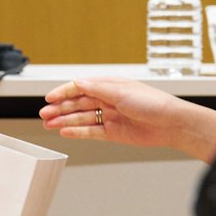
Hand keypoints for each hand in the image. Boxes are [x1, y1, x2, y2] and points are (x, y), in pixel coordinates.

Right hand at [39, 76, 215, 161]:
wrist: (171, 124)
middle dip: (60, 108)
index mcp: (109, 86)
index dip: (64, 92)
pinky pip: (90, 131)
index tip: (49, 98)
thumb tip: (78, 83)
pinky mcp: (113, 132)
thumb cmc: (153, 103)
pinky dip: (77, 131)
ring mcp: (110, 116)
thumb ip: (97, 89)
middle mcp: (108, 100)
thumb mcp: (122, 92)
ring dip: (65, 120)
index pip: (80, 87)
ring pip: (81, 118)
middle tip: (44, 114)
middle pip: (78, 103)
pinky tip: (65, 131)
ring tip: (49, 124)